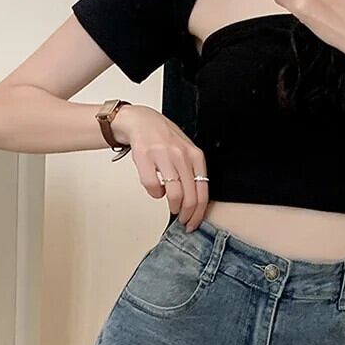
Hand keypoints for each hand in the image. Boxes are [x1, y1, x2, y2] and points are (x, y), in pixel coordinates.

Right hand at [113, 105, 208, 231]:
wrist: (142, 121)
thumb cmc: (165, 140)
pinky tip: (157, 190)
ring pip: (174, 194)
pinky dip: (155, 194)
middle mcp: (182, 156)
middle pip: (190, 197)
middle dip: (187, 215)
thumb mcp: (187, 152)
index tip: (194, 222)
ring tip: (172, 207)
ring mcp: (164, 156)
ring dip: (173, 207)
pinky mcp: (146, 158)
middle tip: (183, 221)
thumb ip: (193, 174)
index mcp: (196, 156)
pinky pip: (153, 187)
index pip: (203, 193)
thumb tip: (196, 203)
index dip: (199, 213)